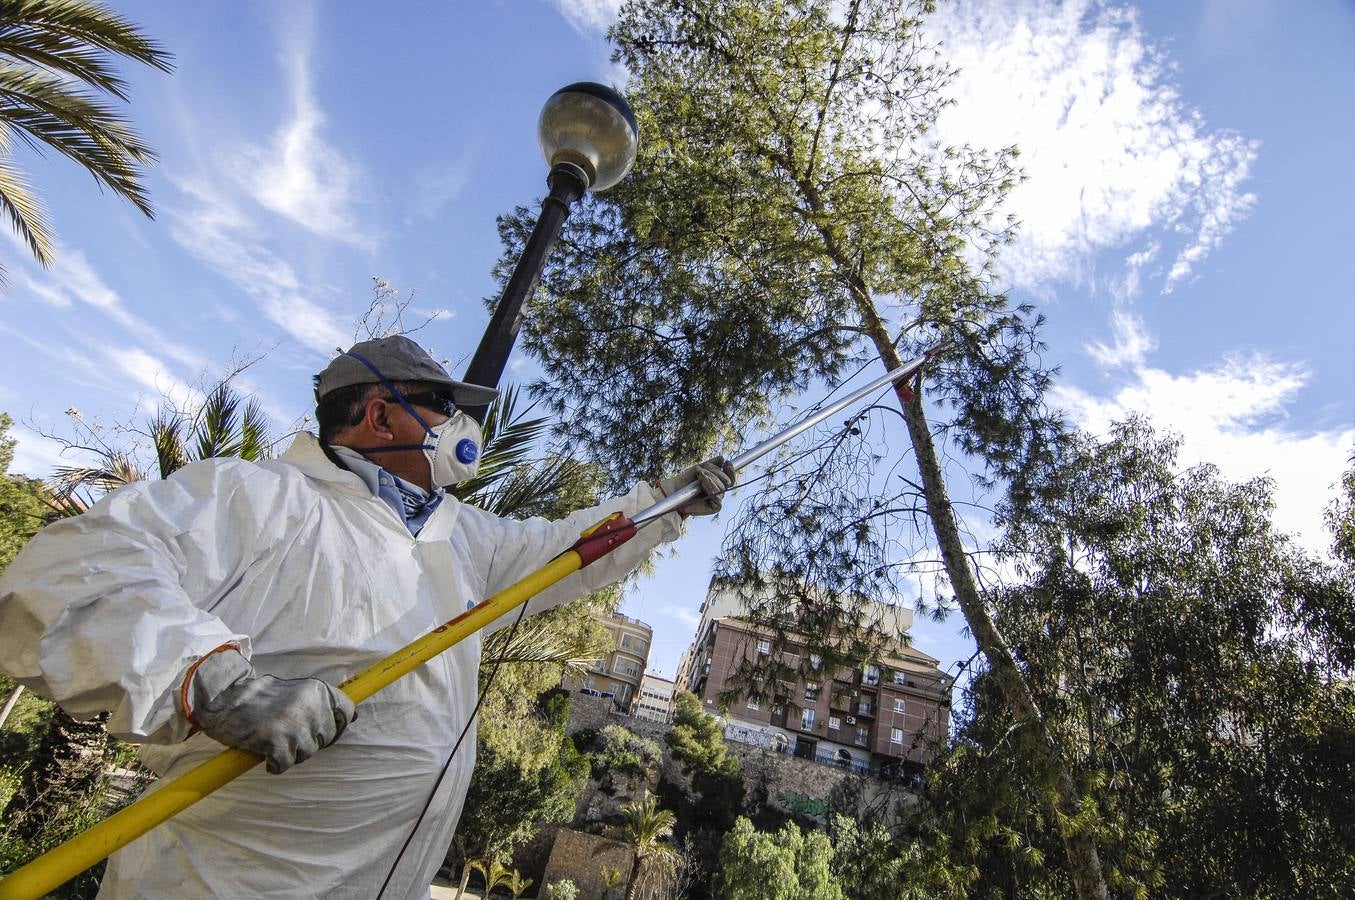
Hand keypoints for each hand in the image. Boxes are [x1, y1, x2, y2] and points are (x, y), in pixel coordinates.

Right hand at [179, 647, 355, 773]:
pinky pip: (285, 764)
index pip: (346, 711)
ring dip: (291, 753)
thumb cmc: (259, 697)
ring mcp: (294, 724)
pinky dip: (275, 765)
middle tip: (288, 736)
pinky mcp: (276, 741)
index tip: (324, 732)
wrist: (223, 698)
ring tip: (274, 741)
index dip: (338, 726)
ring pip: (307, 753)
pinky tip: (265, 755)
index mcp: (317, 690)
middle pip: (326, 738)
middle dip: (309, 742)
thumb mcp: (296, 690)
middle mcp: (310, 706)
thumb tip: (354, 717)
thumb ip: (320, 702)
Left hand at [658, 457, 736, 516]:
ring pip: (722, 487)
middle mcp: (719, 492)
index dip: (731, 470)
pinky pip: (718, 496)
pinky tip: (703, 483)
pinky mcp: (715, 507)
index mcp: (718, 482)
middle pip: (727, 481)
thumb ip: (712, 464)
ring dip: (710, 478)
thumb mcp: (700, 469)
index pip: (730, 477)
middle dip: (715, 472)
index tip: (727, 462)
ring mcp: (717, 500)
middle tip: (700, 470)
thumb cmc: (687, 481)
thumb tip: (722, 458)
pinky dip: (711, 487)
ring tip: (699, 475)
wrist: (675, 491)